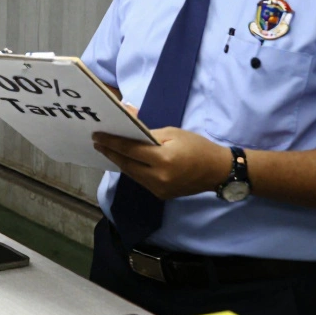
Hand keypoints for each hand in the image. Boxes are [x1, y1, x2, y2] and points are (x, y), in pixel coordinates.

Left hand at [93, 127, 233, 199]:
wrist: (218, 171)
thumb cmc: (197, 147)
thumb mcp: (172, 133)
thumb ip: (147, 131)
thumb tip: (127, 120)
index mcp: (163, 160)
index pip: (130, 150)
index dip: (112, 142)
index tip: (97, 136)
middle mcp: (159, 178)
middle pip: (127, 164)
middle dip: (110, 152)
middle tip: (97, 142)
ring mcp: (159, 189)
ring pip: (132, 174)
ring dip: (119, 161)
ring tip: (107, 150)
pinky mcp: (161, 194)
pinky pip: (141, 180)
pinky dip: (132, 169)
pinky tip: (124, 160)